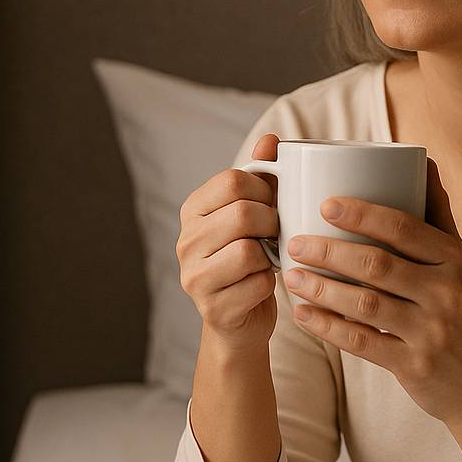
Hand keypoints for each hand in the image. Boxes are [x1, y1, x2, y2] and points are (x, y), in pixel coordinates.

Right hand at [177, 133, 281, 354]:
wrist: (240, 322)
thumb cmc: (251, 259)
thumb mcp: (254, 215)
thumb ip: (261, 177)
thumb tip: (271, 139)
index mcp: (192, 210)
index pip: (232, 180)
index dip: (264, 190)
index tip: (272, 205)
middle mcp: (185, 241)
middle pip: (242, 214)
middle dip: (271, 223)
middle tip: (276, 234)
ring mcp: (193, 277)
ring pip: (248, 251)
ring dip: (270, 255)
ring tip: (268, 259)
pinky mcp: (212, 308)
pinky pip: (257, 285)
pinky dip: (270, 284)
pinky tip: (263, 285)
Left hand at [281, 157, 461, 426]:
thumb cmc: (459, 311)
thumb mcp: (458, 263)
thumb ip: (438, 214)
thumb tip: (423, 160)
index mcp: (453, 259)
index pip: (404, 228)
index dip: (363, 214)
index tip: (325, 204)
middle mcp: (445, 292)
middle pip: (378, 265)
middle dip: (330, 252)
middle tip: (294, 241)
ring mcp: (430, 331)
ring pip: (366, 305)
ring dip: (322, 289)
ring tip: (290, 276)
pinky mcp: (413, 365)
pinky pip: (362, 343)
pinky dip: (328, 327)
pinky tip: (302, 314)